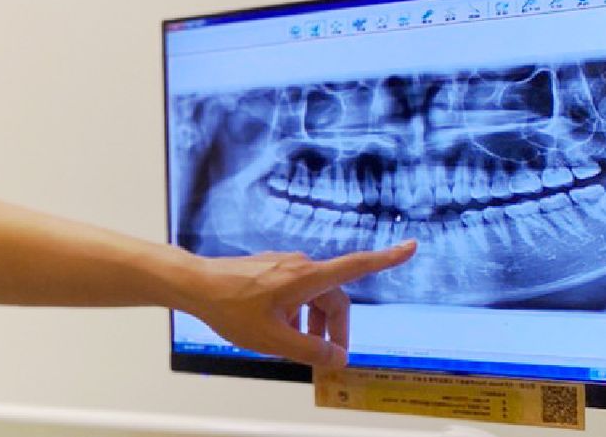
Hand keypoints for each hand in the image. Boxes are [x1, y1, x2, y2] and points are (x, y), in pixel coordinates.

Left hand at [182, 241, 416, 368]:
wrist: (194, 286)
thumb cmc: (230, 308)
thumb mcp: (274, 340)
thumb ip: (310, 352)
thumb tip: (338, 358)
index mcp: (308, 278)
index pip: (357, 266)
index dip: (387, 259)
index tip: (411, 247)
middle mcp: (300, 267)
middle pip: (334, 299)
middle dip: (334, 329)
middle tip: (327, 359)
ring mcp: (283, 267)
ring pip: (313, 299)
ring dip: (312, 325)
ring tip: (295, 349)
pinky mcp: (269, 271)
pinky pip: (295, 295)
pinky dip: (296, 315)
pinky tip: (277, 334)